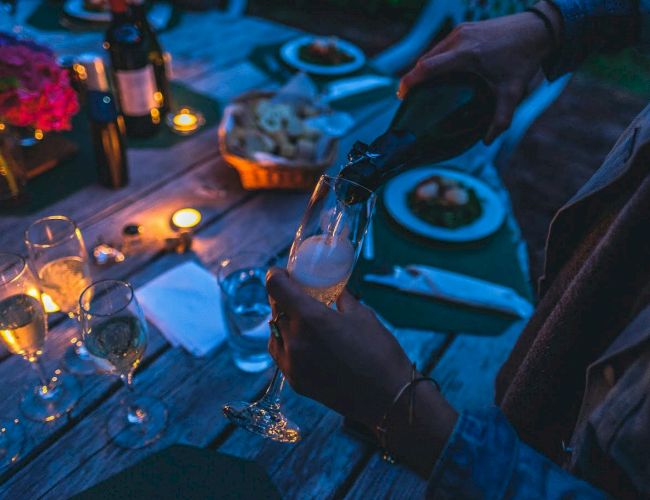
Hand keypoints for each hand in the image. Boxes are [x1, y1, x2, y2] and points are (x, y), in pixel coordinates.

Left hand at [266, 267, 457, 476]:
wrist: (388, 398)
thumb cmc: (380, 352)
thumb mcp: (361, 315)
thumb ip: (340, 298)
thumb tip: (332, 288)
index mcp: (310, 318)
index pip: (275, 287)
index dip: (275, 275)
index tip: (282, 273)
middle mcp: (295, 340)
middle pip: (275, 309)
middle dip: (283, 298)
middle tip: (297, 293)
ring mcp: (292, 364)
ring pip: (274, 332)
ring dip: (283, 321)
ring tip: (302, 319)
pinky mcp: (296, 381)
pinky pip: (280, 354)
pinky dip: (286, 343)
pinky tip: (303, 341)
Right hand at [398, 4, 560, 143]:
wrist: (536, 29)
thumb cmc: (523, 60)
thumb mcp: (513, 93)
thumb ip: (500, 120)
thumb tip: (487, 141)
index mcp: (466, 55)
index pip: (427, 68)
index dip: (409, 81)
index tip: (400, 95)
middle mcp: (459, 39)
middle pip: (425, 60)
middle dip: (413, 78)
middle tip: (407, 96)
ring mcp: (460, 31)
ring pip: (432, 52)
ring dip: (423, 68)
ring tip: (420, 86)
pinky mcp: (464, 28)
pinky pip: (441, 46)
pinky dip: (435, 60)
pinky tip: (437, 72)